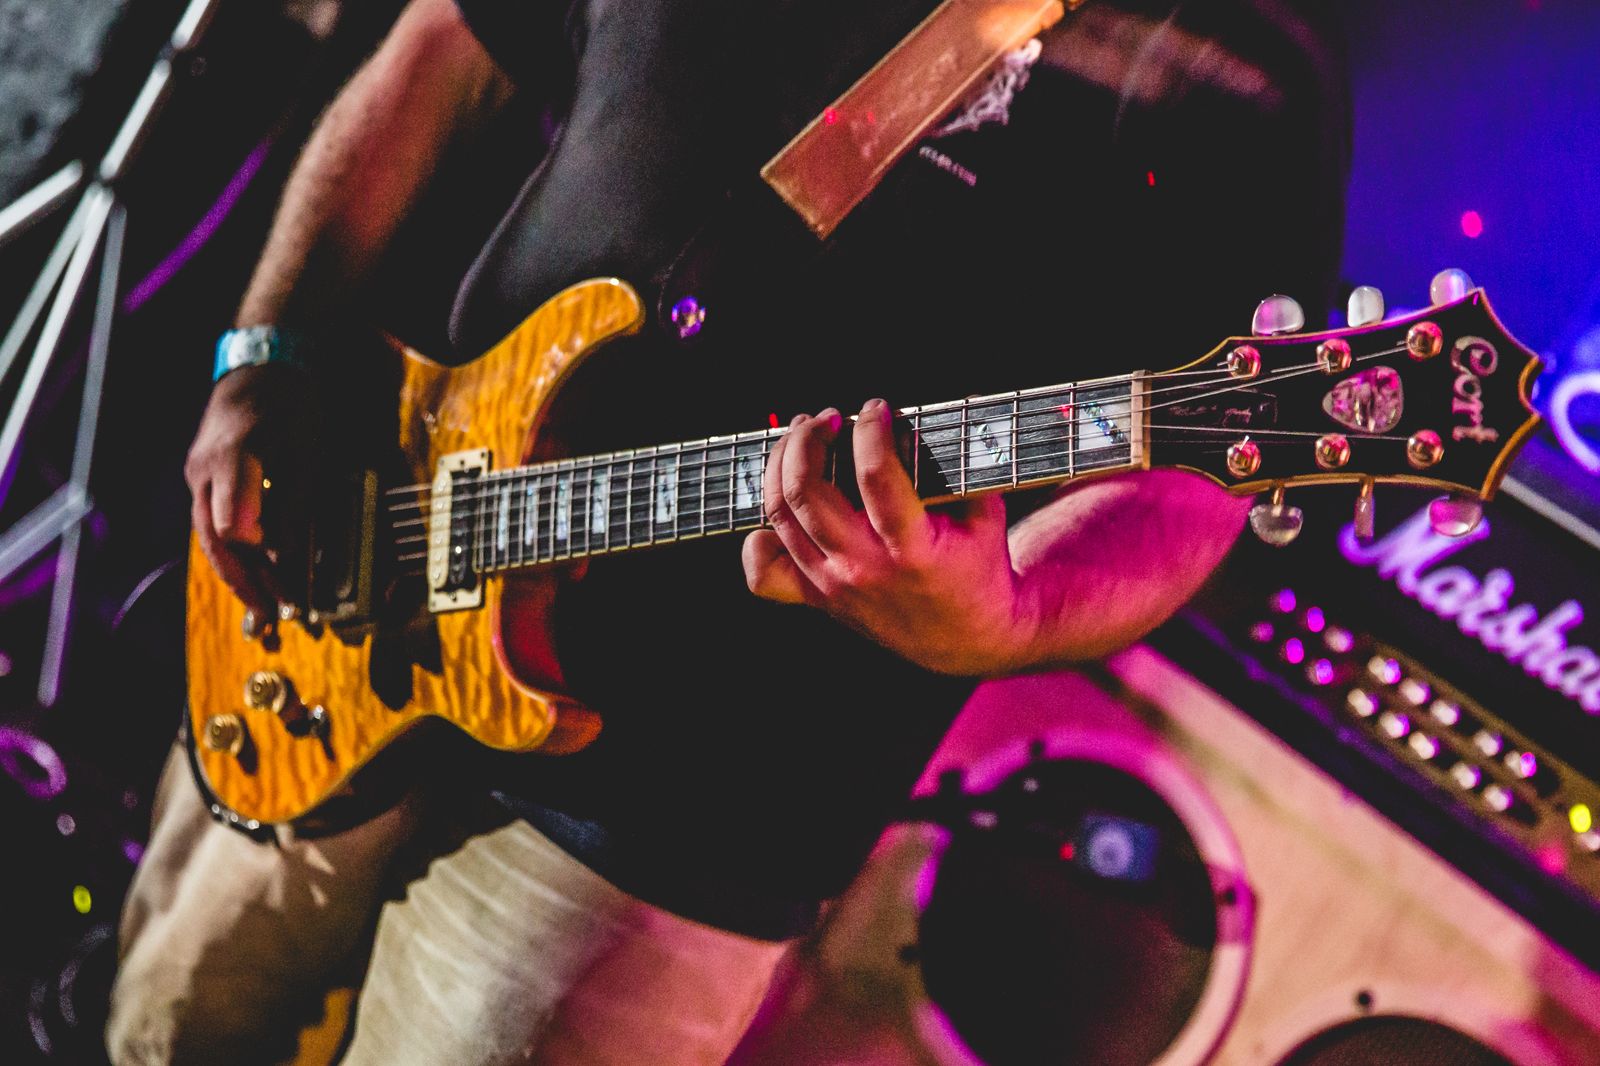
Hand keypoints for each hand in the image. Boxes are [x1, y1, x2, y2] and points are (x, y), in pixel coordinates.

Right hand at [183, 362, 312, 616]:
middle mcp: (204, 469)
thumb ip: (295, 504)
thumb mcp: (307, 451)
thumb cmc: (291, 402)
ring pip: (211, 536)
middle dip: (243, 582)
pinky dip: (234, 552)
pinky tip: (254, 575)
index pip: (231, 522)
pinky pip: (213, 522)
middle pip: (216, 539)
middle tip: (270, 616)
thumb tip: (287, 556)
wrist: (262, 363)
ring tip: (263, 607)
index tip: (277, 579)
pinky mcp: (202, 477)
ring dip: (238, 574)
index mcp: (233, 457)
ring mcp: (197, 473)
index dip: (253, 557)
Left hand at [741, 399, 1037, 675]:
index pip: (877, 476)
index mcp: (912, 551)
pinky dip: (759, 537)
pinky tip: (779, 505)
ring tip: (801, 434)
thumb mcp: (983, 515)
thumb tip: (940, 410)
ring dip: (782, 463)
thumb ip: (960, 467)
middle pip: (806, 492)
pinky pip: (764, 573)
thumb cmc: (976, 567)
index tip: (875, 408)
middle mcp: (863, 569)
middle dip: (809, 439)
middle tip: (827, 417)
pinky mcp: (816, 598)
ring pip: (780, 516)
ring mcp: (833, 586)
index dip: (871, 429)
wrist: (966, 639)